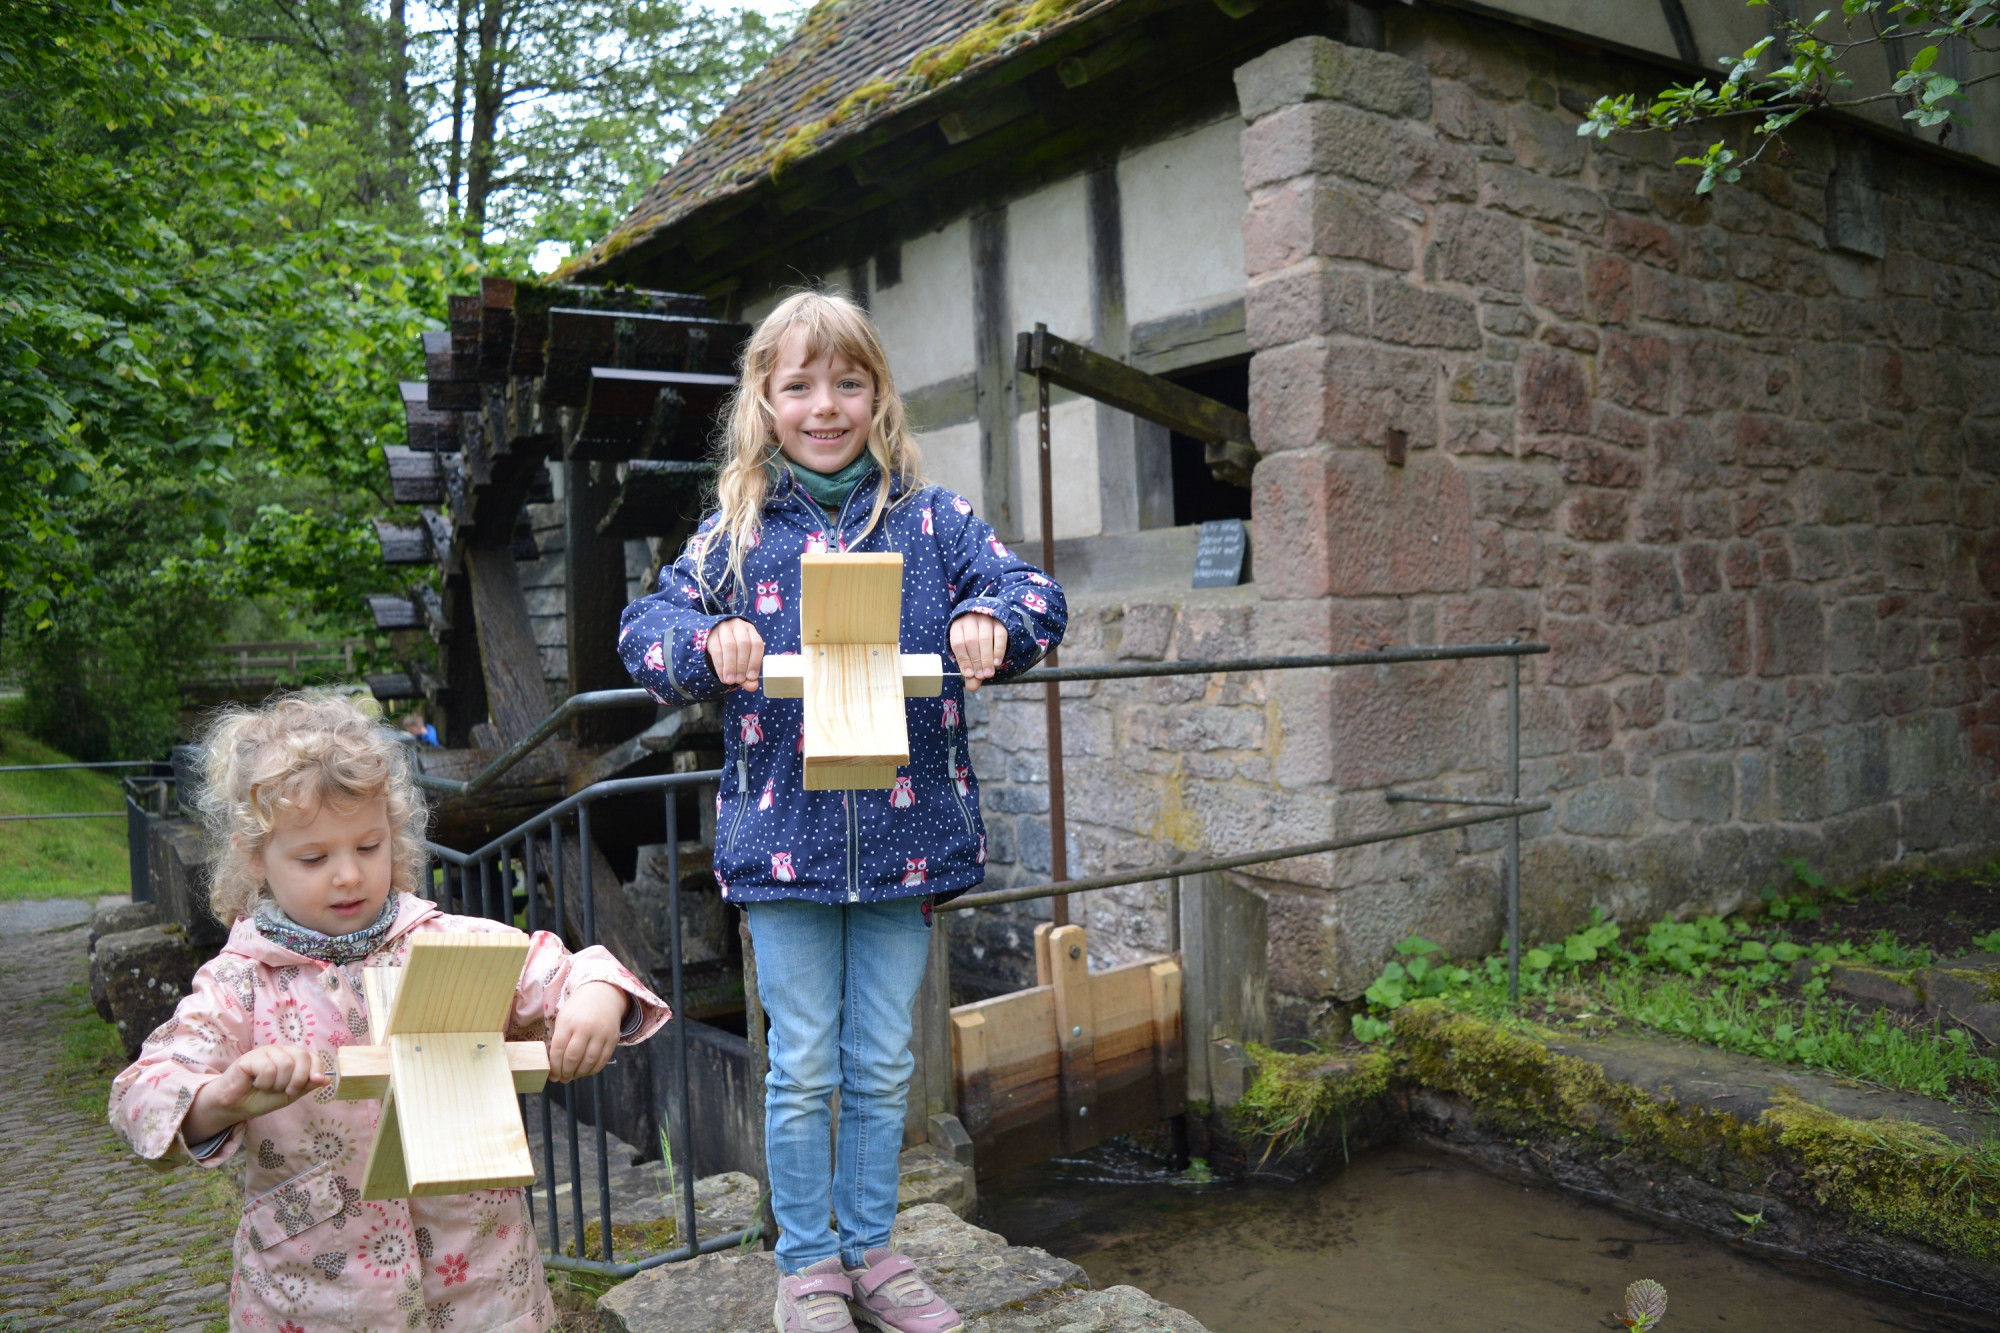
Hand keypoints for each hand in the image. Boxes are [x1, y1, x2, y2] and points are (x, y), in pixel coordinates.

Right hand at [185, 1044, 326, 1140]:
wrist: (236, 1106)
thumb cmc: (263, 1098)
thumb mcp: (290, 1094)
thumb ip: (307, 1085)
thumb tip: (328, 1079)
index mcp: (292, 1057)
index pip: (312, 1056)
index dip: (316, 1068)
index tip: (316, 1081)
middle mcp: (280, 1051)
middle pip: (301, 1057)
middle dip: (298, 1080)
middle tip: (286, 1090)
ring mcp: (264, 1052)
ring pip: (285, 1065)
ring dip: (278, 1084)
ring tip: (267, 1087)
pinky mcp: (249, 1057)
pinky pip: (267, 1069)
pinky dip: (264, 1082)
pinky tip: (255, 1083)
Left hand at [548, 981, 627, 1082]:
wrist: (602, 995)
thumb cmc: (578, 1011)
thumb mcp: (563, 1019)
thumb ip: (558, 1041)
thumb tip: (554, 1068)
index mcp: (569, 1022)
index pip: (558, 1050)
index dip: (554, 1066)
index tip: (552, 1075)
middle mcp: (585, 1027)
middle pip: (573, 1058)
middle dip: (565, 1072)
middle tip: (562, 1078)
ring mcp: (601, 1033)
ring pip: (589, 1062)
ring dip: (579, 1073)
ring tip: (573, 1076)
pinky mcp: (613, 1038)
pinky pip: (602, 1060)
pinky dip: (593, 1070)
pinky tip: (586, 1071)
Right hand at [706, 617, 764, 690]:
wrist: (713, 640)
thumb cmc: (733, 652)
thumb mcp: (742, 662)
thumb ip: (748, 675)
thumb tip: (753, 687)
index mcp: (751, 631)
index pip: (757, 644)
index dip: (755, 662)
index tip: (751, 677)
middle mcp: (738, 626)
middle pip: (743, 644)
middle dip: (742, 665)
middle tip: (739, 680)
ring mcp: (724, 628)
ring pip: (730, 645)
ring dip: (731, 666)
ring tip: (730, 680)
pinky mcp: (710, 634)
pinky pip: (716, 650)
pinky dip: (720, 666)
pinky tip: (722, 676)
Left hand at [950, 611, 1009, 691]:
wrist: (989, 622)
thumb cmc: (975, 642)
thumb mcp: (969, 654)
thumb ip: (970, 670)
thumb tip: (972, 687)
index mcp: (957, 627)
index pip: (958, 643)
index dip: (963, 660)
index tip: (969, 674)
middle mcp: (970, 620)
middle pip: (971, 641)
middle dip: (976, 661)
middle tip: (981, 676)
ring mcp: (986, 619)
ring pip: (985, 639)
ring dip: (986, 659)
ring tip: (988, 674)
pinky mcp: (1000, 622)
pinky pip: (1000, 636)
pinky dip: (998, 651)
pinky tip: (997, 663)